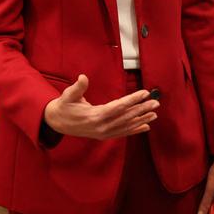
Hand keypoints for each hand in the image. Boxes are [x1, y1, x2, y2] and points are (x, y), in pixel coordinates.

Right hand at [43, 74, 157, 139]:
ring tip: (155, 113)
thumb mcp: (68, 95)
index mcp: (95, 116)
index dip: (132, 100)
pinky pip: (123, 133)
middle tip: (156, 102)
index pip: (118, 107)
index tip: (144, 93)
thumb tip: (83, 77)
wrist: (57, 123)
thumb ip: (77, 87)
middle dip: (142, 109)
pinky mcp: (104, 135)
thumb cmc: (65, 106)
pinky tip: (146, 126)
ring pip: (127, 126)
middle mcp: (102, 126)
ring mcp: (104, 133)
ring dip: (142, 119)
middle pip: (126, 117)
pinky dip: (135, 130)